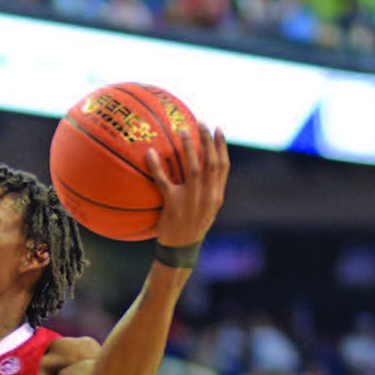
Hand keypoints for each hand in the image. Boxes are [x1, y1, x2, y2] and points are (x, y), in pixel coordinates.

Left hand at [148, 125, 228, 247]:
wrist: (180, 251)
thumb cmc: (189, 229)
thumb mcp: (204, 212)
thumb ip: (205, 192)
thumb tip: (198, 170)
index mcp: (216, 196)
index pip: (223, 166)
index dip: (221, 146)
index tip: (218, 128)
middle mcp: (208, 196)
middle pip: (211, 161)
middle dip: (207, 140)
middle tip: (200, 122)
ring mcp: (192, 200)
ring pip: (193, 167)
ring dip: (189, 146)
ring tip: (183, 131)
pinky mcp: (174, 205)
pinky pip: (164, 182)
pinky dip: (157, 167)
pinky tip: (151, 154)